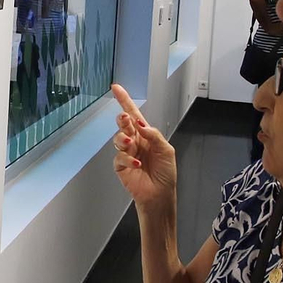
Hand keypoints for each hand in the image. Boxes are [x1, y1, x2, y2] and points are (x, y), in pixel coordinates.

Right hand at [109, 84, 176, 209]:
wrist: (160, 194)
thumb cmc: (165, 173)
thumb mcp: (166, 150)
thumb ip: (154, 135)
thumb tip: (141, 125)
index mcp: (146, 135)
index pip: (134, 114)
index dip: (125, 101)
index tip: (116, 88)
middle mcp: (135, 142)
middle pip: (123, 124)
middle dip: (122, 119)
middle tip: (125, 119)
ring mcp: (127, 153)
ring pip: (118, 138)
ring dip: (123, 138)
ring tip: (131, 144)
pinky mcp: (121, 166)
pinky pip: (119, 157)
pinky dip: (128, 159)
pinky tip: (137, 164)